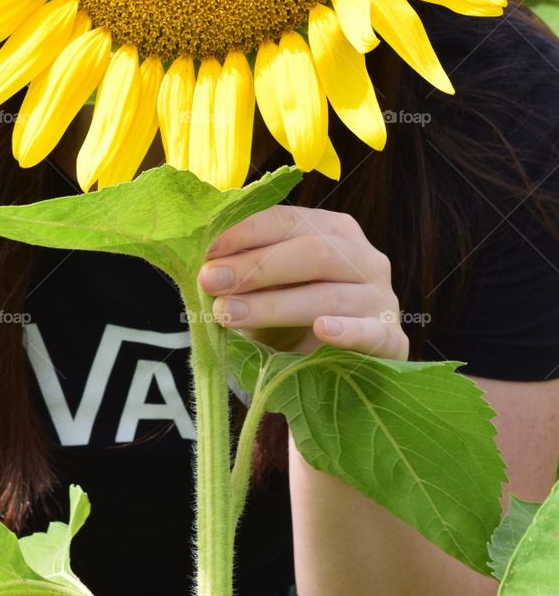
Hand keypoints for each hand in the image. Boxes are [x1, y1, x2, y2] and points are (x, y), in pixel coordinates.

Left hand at [198, 206, 408, 360]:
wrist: (330, 374)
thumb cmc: (290, 320)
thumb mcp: (265, 290)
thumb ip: (242, 271)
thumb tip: (202, 263)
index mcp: (334, 231)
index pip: (289, 221)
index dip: (247, 232)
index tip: (208, 249)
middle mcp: (365, 257)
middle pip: (311, 252)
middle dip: (256, 267)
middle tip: (211, 281)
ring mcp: (382, 298)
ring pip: (328, 296)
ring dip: (275, 304)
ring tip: (230, 314)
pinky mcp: (393, 340)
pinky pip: (371, 333)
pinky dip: (346, 330)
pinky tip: (321, 331)